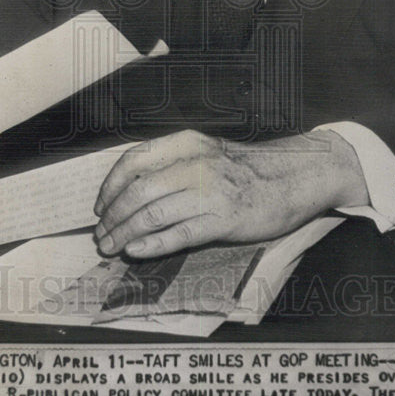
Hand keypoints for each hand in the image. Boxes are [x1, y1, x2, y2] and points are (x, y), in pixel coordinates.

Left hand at [94, 129, 367, 258]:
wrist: (294, 177)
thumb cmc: (245, 169)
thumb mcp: (206, 152)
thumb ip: (174, 163)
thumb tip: (130, 190)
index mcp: (187, 143)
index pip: (133, 160)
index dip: (110, 186)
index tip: (101, 206)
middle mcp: (195, 163)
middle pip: (137, 190)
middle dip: (112, 217)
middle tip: (101, 235)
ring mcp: (209, 192)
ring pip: (152, 214)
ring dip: (124, 233)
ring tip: (111, 247)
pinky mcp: (223, 219)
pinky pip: (178, 234)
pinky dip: (152, 245)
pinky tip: (136, 252)